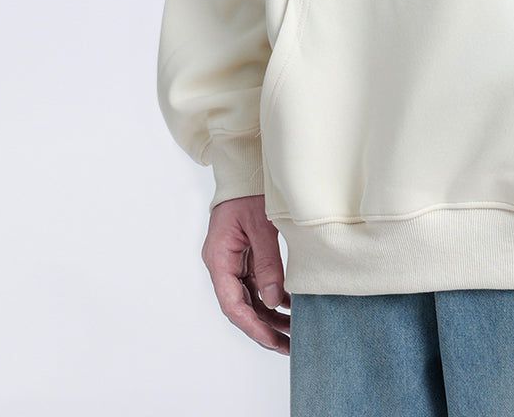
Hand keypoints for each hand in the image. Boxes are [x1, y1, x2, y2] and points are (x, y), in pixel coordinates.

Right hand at [201, 194, 291, 352]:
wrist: (244, 167)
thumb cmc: (248, 191)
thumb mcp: (260, 226)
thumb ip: (267, 263)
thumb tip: (274, 300)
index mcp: (218, 258)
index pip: (233, 303)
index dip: (253, 326)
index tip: (273, 341)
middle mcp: (222, 264)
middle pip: (241, 306)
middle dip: (264, 328)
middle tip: (290, 346)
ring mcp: (232, 261)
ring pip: (250, 298)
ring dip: (270, 316)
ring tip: (294, 333)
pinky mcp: (243, 256)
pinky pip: (256, 284)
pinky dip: (272, 297)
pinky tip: (292, 307)